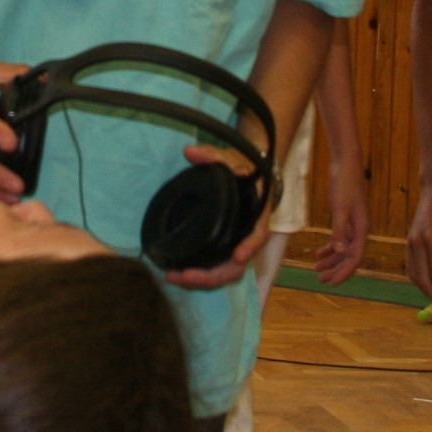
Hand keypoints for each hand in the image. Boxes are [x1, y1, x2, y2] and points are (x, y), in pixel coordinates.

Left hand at [163, 143, 267, 289]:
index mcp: (256, 216)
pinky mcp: (225, 250)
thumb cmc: (241, 169)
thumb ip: (211, 155)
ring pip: (225, 273)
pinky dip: (199, 275)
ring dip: (202, 280)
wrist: (248, 176)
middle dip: (212, 276)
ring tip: (173, 276)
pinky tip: (177, 273)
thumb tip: (189, 151)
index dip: (250, 247)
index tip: (237, 256)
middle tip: (184, 275)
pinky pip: (216, 268)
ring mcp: (237, 246)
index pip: (258, 235)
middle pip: (237, 266)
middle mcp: (248, 236)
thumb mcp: (229, 158)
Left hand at [312, 160, 370, 284]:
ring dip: (331, 261)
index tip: (332, 283)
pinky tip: (318, 253)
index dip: (344, 272)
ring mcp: (353, 224)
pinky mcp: (346, 217)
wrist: (346, 163)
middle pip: (349, 257)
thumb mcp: (340, 208)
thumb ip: (339, 231)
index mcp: (362, 229)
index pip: (355, 258)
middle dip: (336, 270)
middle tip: (321, 281)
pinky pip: (340, 238)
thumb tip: (339, 252)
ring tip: (316, 270)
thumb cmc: (345, 183)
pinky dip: (330, 247)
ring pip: (343, 249)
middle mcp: (360, 229)